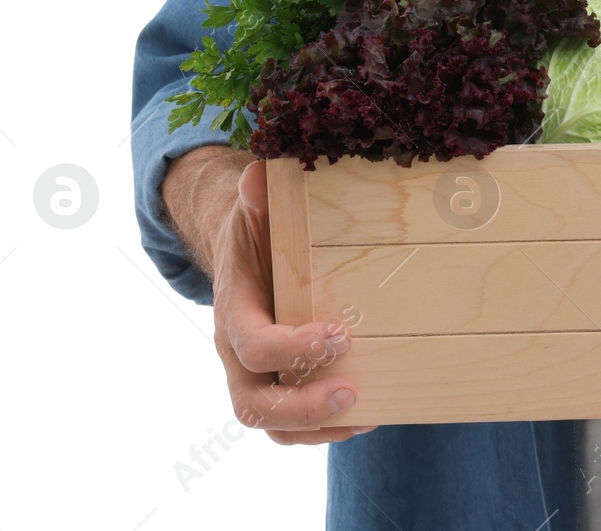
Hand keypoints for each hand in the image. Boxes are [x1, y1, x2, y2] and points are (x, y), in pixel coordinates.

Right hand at [165, 149, 375, 444]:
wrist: (248, 252)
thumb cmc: (260, 230)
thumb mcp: (257, 208)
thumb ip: (258, 195)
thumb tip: (261, 173)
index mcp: (232, 309)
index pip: (251, 343)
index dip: (290, 347)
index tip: (338, 335)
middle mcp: (237, 352)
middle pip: (254, 402)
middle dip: (302, 406)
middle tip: (351, 392)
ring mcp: (255, 376)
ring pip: (272, 424)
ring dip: (317, 427)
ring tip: (366, 413)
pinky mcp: (278, 385)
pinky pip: (292, 425)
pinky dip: (325, 429)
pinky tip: (368, 414)